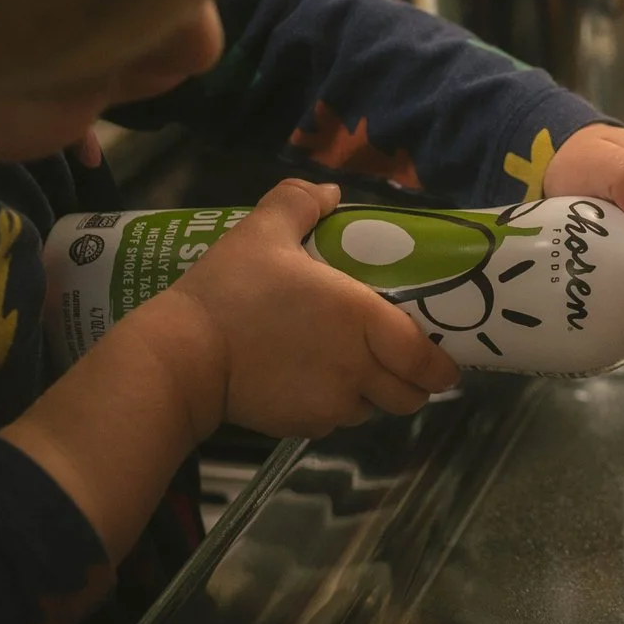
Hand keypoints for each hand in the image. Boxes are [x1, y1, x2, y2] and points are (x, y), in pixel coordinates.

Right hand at [164, 180, 459, 437]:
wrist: (182, 358)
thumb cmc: (231, 291)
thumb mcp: (262, 231)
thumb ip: (300, 203)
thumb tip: (331, 195)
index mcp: (362, 320)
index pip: (425, 358)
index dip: (440, 363)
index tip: (441, 355)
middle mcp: (357, 369)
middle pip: (410, 395)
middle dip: (414, 382)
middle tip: (400, 359)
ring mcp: (331, 405)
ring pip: (373, 409)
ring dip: (374, 394)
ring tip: (354, 368)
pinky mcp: (302, 429)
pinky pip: (336, 422)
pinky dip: (336, 407)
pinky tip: (313, 383)